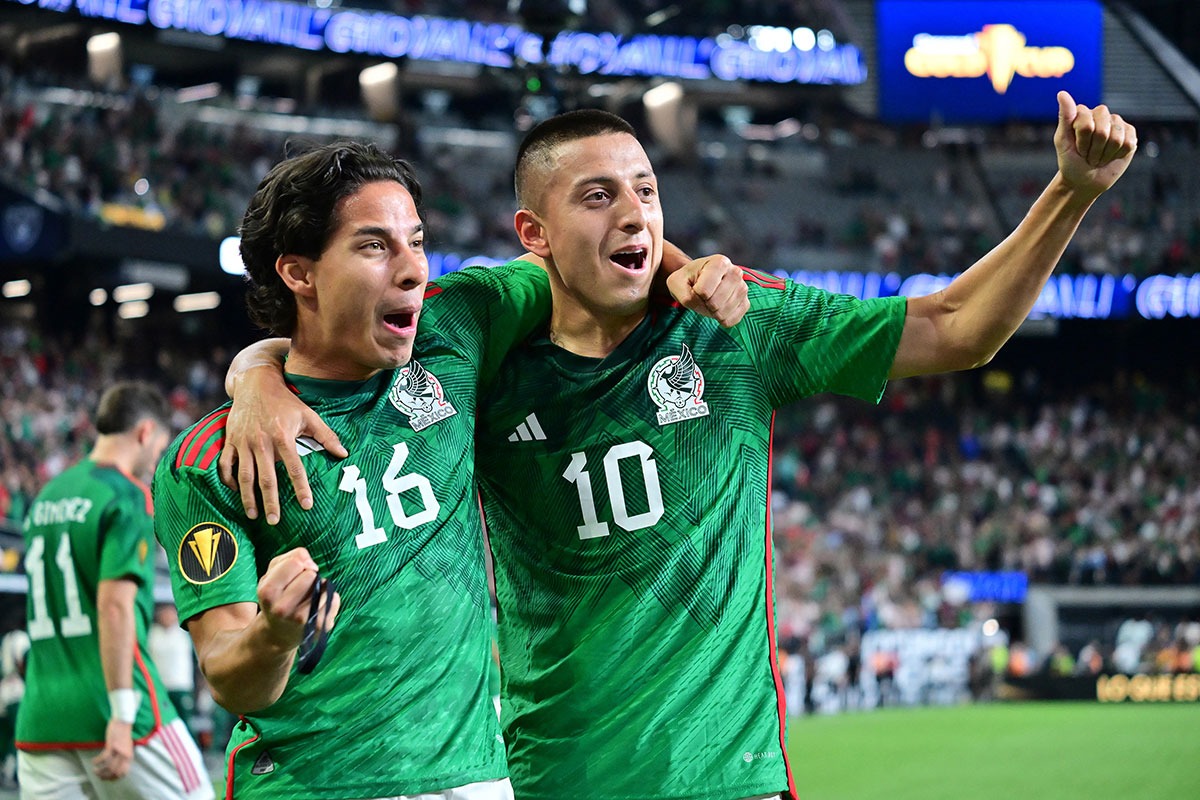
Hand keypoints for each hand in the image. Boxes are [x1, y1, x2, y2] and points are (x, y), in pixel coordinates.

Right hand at [92, 720, 133, 780]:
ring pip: (108, 766)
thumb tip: (115, 768)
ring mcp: (119, 750)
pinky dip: (97, 761)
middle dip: (105, 776)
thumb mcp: (127, 748)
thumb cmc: (123, 734)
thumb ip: (123, 757)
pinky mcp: (112, 745)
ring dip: (99, 770)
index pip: (123, 773)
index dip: (114, 778)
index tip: (106, 779)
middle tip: (98, 775)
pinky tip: (93, 761)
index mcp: (129, 757)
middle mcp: (125, 755)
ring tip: (94, 770)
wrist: (123, 721)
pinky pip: (103, 757)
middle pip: (114, 772)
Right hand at [217, 365, 346, 524]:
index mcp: (283, 436)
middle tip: (274, 521)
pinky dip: (228, 480)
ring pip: (244, 475)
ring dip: (248, 497)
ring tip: (253, 514)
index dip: (301, 488)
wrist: (255, 383)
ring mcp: (243, 442)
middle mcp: (261, 442)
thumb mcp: (308, 415)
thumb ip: (326, 435)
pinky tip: (235, 492)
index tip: (306, 505)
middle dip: (269, 502)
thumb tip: (344, 453)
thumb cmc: (285, 401)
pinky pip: (226, 464)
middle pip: (266, 478)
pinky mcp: (230, 441)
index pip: (294, 468)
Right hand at [256, 548, 340, 651]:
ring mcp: (302, 619)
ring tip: (308, 598)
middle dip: (308, 576)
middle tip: (301, 588)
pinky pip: (334, 599)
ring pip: (324, 586)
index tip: (297, 572)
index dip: (299, 563)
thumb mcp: (273, 574)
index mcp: (268, 592)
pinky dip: (329, 598)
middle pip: (310, 575)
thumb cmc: (278, 596)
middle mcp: (283, 608)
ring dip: (320, 587)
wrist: (278, 634)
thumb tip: (312, 565)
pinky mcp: (320, 626)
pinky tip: (317, 607)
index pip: (295, 563)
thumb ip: (291, 557)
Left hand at [666, 254, 749, 327]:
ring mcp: (743, 288)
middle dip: (703, 304)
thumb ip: (685, 296)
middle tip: (702, 297)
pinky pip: (732, 320)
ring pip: (723, 313)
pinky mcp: (746, 303)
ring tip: (709, 301)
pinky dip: (721, 320)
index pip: (703, 291)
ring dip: (711, 313)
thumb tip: (704, 305)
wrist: (700, 282)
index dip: (694, 294)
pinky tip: (718, 310)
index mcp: (719, 262)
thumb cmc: (688, 280)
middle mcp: (736, 272)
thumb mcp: (676, 283)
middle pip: (714, 303)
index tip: (695, 287)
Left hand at [1054, 90, 1136, 197]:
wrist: (1084, 180)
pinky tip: (1112, 156)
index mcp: (1083, 113)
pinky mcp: (1130, 134)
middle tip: (1087, 155)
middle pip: (1102, 131)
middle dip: (1093, 149)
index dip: (1081, 143)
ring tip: (1098, 157)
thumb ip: (1065, 116)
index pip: (1086, 124)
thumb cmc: (1070, 161)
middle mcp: (1101, 114)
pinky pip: (1128, 142)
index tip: (1076, 150)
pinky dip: (1118, 155)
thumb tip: (1062, 93)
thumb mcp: (1062, 141)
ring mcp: (1117, 123)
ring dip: (1105, 154)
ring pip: (1116, 138)